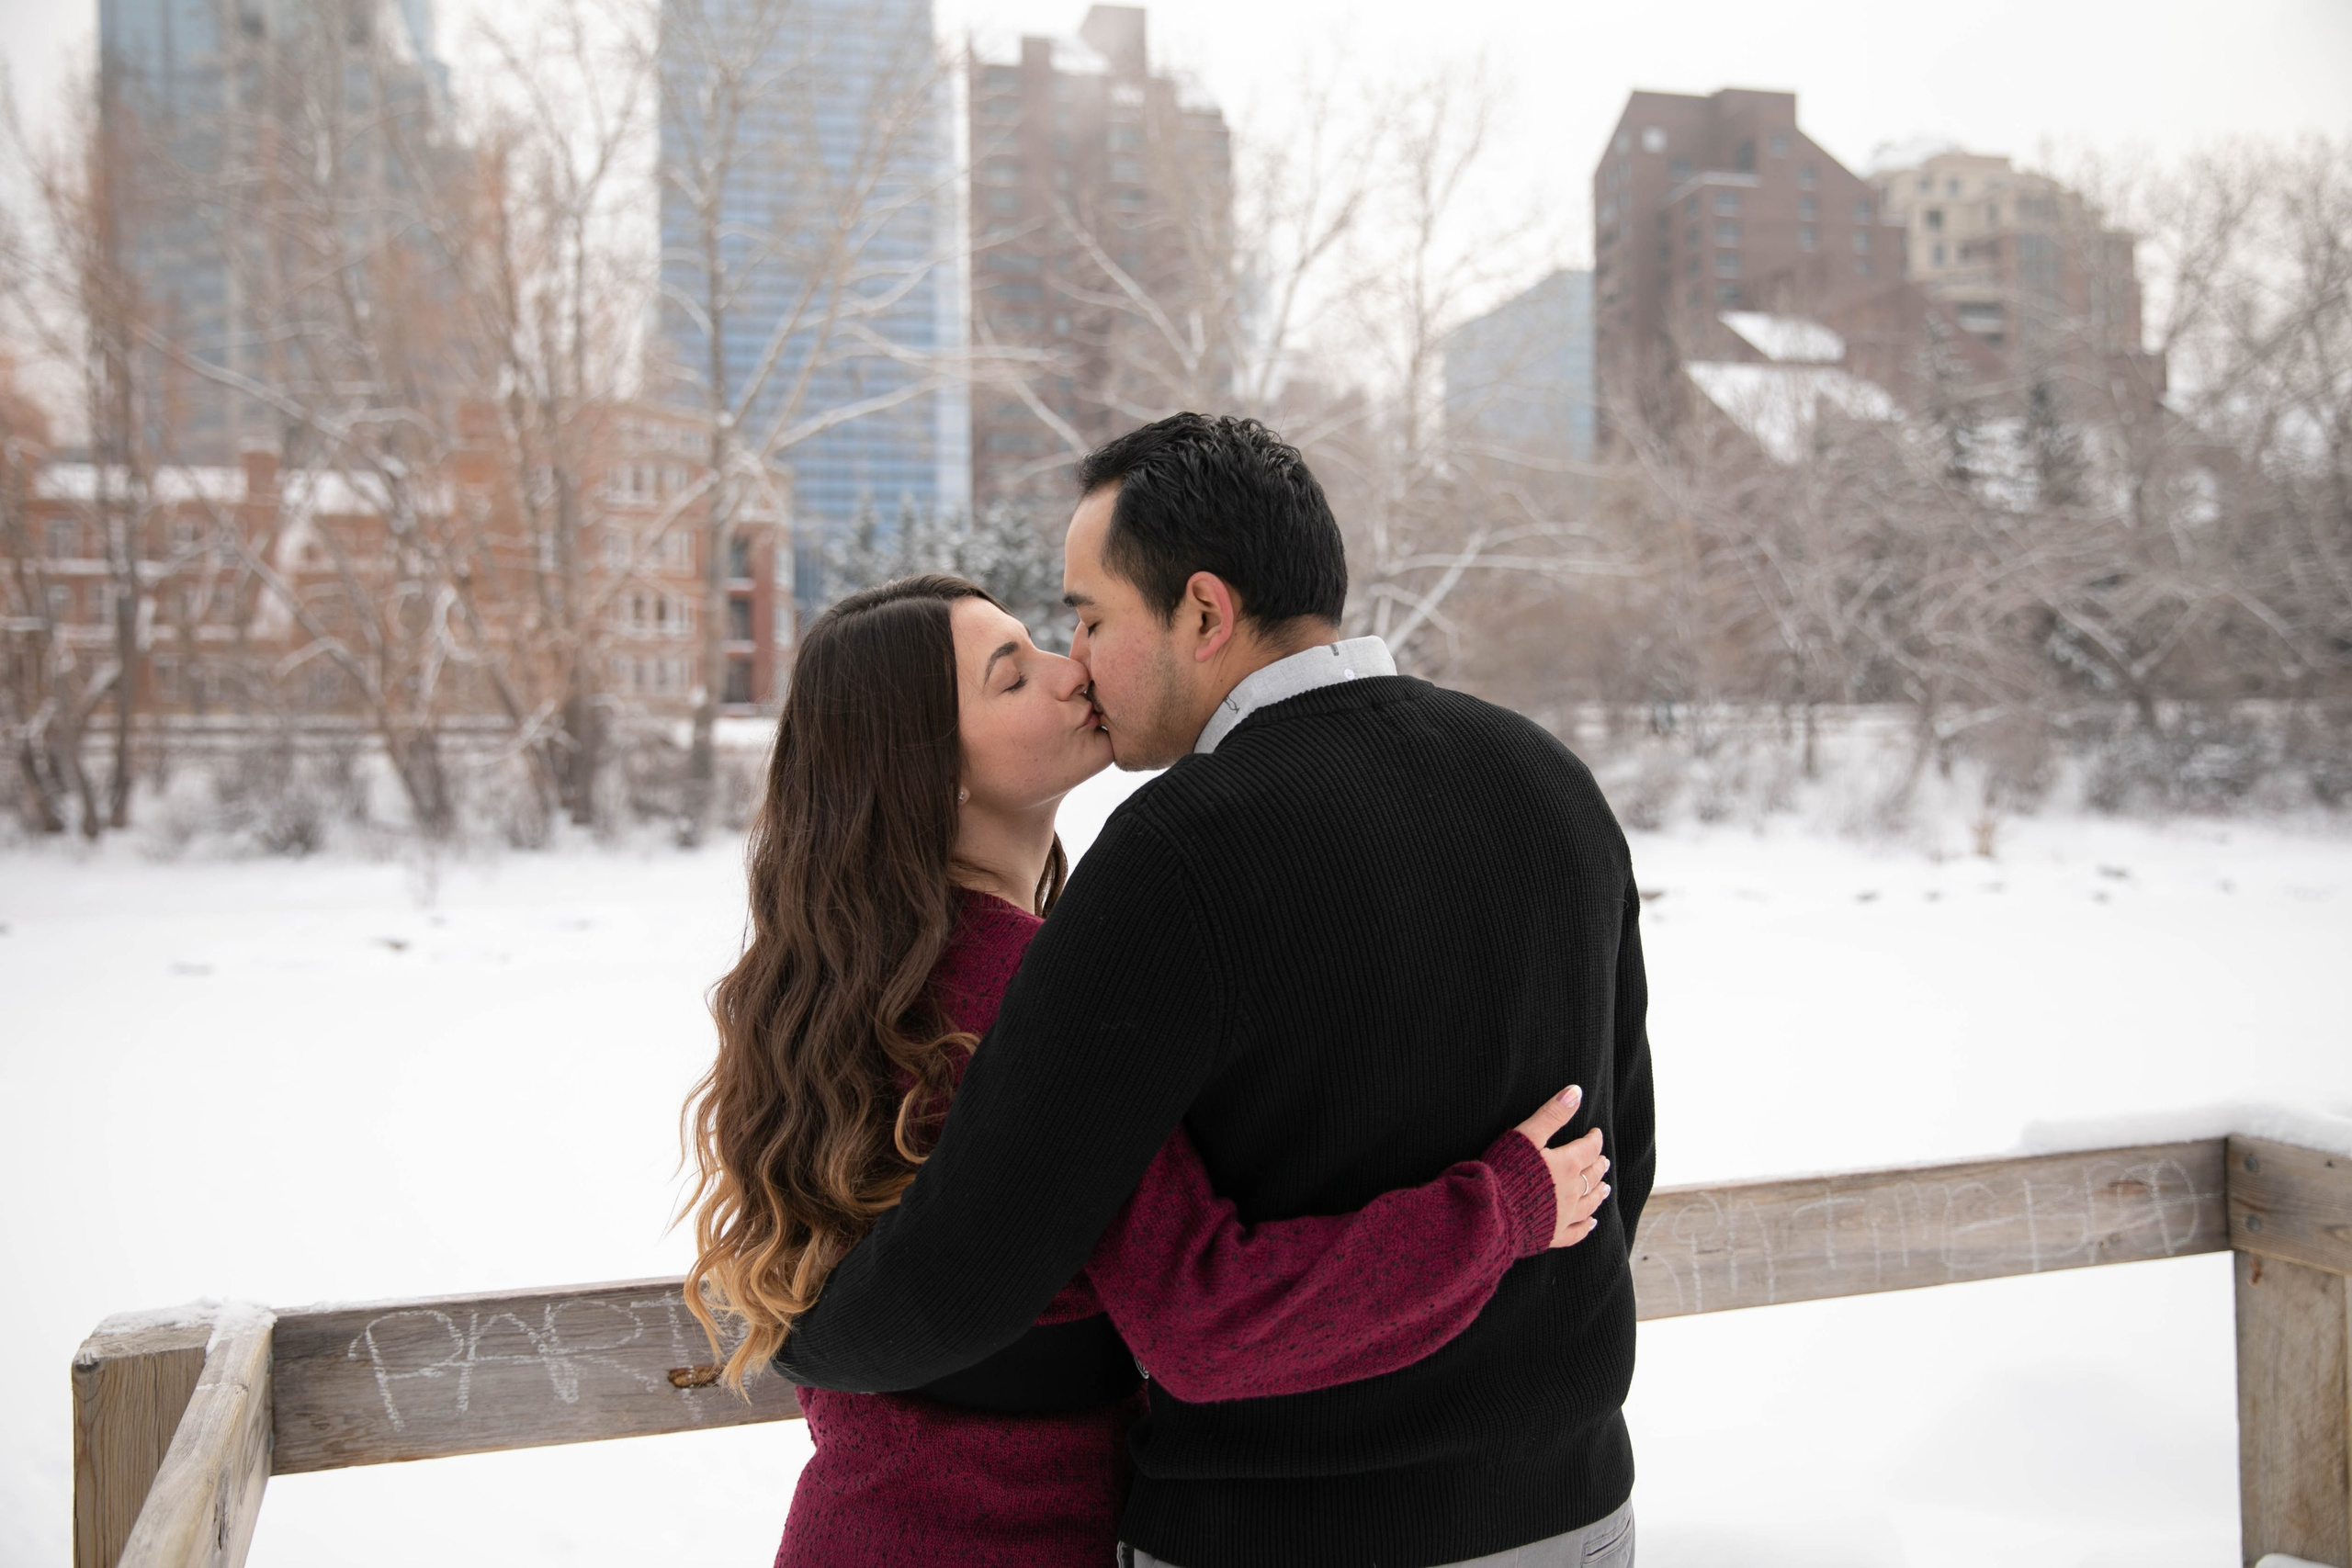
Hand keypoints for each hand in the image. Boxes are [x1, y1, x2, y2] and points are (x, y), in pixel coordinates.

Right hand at [1512, 1085, 1608, 1248]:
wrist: (1490, 1213)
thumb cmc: (1504, 1170)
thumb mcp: (1527, 1135)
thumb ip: (1552, 1114)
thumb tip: (1576, 1091)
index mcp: (1566, 1165)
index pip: (1589, 1149)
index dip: (1594, 1139)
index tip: (1595, 1133)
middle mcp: (1571, 1192)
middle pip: (1592, 1175)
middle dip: (1598, 1165)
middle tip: (1603, 1159)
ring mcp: (1564, 1216)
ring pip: (1590, 1203)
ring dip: (1598, 1193)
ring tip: (1605, 1187)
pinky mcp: (1552, 1235)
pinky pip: (1577, 1232)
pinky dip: (1587, 1226)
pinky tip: (1592, 1222)